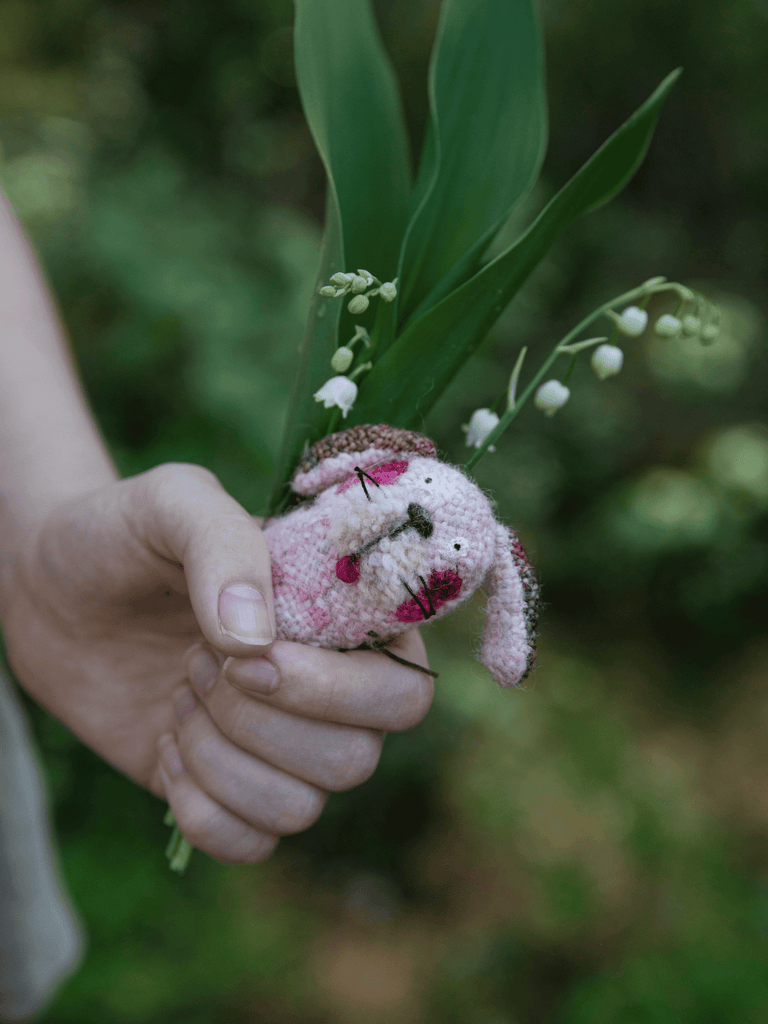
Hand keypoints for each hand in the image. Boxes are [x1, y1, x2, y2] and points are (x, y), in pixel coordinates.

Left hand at [1, 463, 432, 862]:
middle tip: (195, 661)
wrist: (56, 593)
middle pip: (356, 759)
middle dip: (258, 720)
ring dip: (222, 758)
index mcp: (347, 622)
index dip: (331, 690)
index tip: (247, 655)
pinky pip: (252, 843)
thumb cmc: (129, 537)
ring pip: (302, 808)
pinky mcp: (232, 791)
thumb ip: (224, 546)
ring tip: (179, 693)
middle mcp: (332, 692)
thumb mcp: (174, 505)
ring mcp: (283, 748)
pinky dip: (201, 807)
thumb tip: (255, 642)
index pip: (404, 690)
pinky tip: (167, 748)